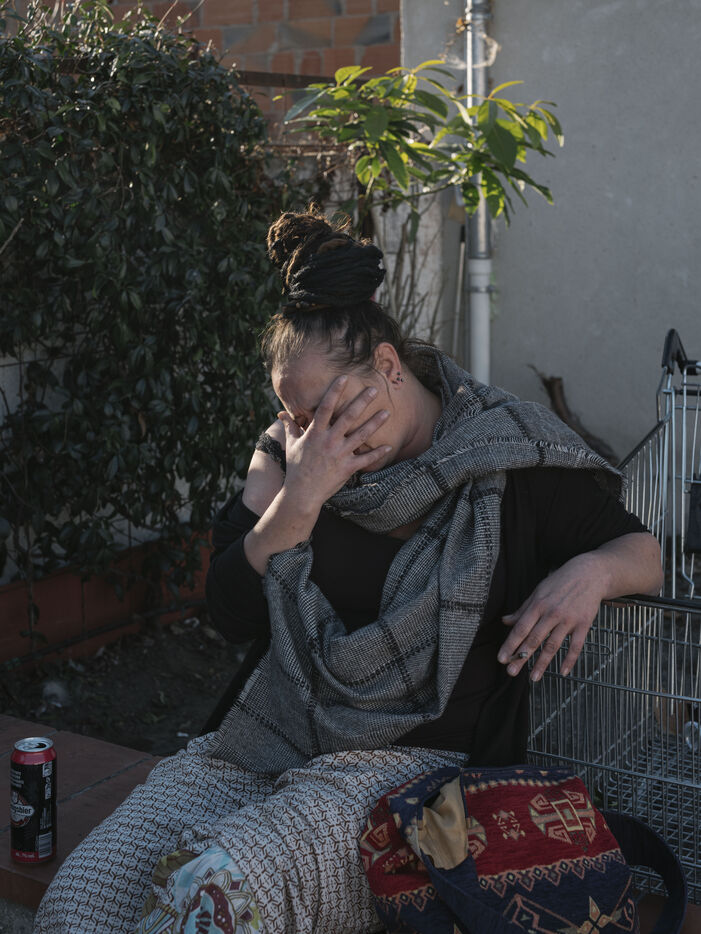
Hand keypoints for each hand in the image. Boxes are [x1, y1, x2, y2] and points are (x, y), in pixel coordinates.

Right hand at [278, 374, 391, 505]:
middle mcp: (329, 441)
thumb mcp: (292, 445)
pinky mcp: (347, 468)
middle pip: (348, 417)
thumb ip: (290, 427)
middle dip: (362, 401)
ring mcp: (339, 454)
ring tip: (387, 412)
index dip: (335, 391)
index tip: (344, 377)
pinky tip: (389, 446)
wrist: (301, 493)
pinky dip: (378, 453)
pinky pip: (366, 459)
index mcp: (315, 433)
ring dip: (375, 423)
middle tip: (374, 389)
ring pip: (361, 435)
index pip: (326, 407)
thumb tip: (281, 413)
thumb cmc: (296, 468)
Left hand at [497, 553, 605, 681]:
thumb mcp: (538, 592)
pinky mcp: (584, 624)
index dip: (510, 644)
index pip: (520, 628)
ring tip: (533, 677)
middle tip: (511, 672)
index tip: (501, 658)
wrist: (590, 574)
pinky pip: (576, 646)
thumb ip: (522, 609)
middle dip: (521, 657)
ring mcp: (568, 620)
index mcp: (538, 604)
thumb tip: (505, 621)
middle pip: (534, 639)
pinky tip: (562, 672)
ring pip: (553, 645)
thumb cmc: (560, 582)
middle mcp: (552, 613)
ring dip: (542, 663)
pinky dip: (569, 660)